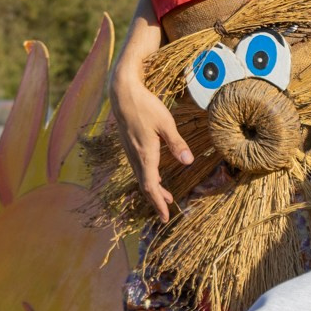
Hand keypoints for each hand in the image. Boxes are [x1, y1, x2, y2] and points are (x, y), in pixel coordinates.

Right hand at [113, 72, 190, 221]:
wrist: (122, 94)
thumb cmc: (145, 106)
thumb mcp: (166, 123)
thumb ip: (177, 143)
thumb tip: (188, 162)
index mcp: (145, 154)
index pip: (151, 187)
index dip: (158, 203)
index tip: (165, 216)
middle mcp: (136, 156)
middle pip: (145, 185)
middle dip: (156, 200)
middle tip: (166, 213)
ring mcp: (131, 151)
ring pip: (142, 177)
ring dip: (153, 189)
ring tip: (166, 196)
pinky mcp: (130, 146)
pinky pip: (139, 167)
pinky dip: (148, 177)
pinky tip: (156, 175)